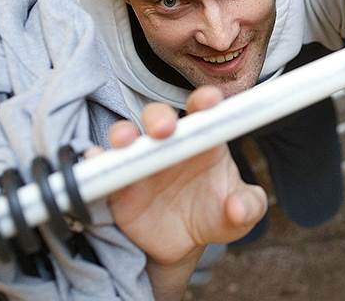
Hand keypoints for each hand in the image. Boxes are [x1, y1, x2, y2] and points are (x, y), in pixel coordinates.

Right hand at [88, 87, 266, 281]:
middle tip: (166, 129)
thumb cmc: (216, 216)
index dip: (205, 100)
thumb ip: (249, 207)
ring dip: (123, 134)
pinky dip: (96, 162)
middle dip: (160, 117)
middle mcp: (169, 144)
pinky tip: (95, 160)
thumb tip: (238, 207)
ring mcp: (141, 161)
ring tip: (126, 141)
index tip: (210, 100)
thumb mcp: (241, 214)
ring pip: (125, 136)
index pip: (203, 111)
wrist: (185, 246)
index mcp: (203, 140)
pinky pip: (102, 168)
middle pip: (159, 117)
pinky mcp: (117, 185)